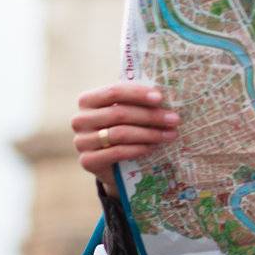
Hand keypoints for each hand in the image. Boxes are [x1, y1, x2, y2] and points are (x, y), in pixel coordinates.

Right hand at [73, 82, 180, 198]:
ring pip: (119, 133)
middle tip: (174, 119)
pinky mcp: (87, 161)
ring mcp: (81, 141)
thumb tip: (164, 95)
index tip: (160, 98)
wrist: (114, 162)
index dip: (138, 93)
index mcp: (88, 100)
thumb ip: (138, 101)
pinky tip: (153, 147)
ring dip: (149, 133)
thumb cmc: (124, 127)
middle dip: (151, 116)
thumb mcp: (129, 111)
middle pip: (119, 113)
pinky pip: (116, 152)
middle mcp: (80, 120)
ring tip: (170, 134)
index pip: (113, 91)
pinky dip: (138, 149)